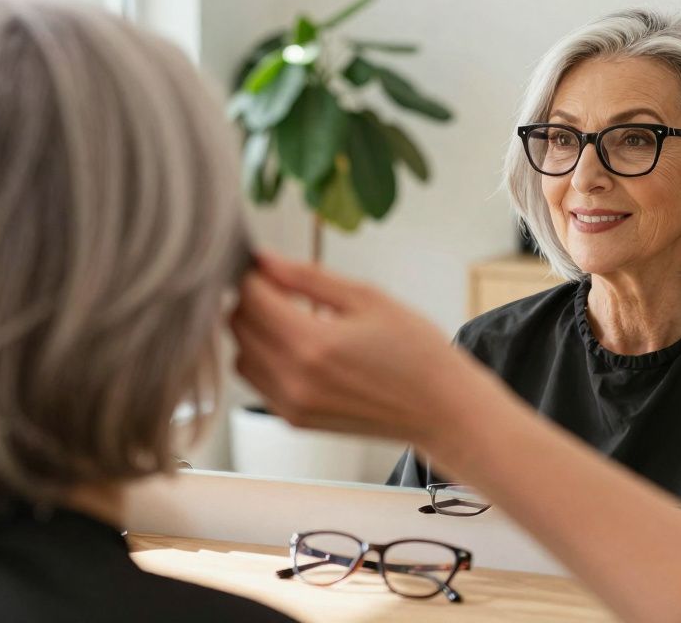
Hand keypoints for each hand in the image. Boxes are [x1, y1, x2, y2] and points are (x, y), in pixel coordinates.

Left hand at [229, 252, 496, 445]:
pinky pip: (258, 382)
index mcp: (311, 343)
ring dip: (255, 332)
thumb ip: (308, 277)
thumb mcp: (367, 298)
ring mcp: (291, 405)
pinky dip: (266, 360)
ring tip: (295, 321)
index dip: (257, 275)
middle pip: (238, 326)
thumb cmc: (416, 351)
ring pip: (241, 356)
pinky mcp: (295, 421)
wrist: (442, 410)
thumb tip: (264, 259)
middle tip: (284, 290)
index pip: (251, 297)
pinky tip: (302, 351)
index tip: (273, 268)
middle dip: (252, 301)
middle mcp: (292, 379)